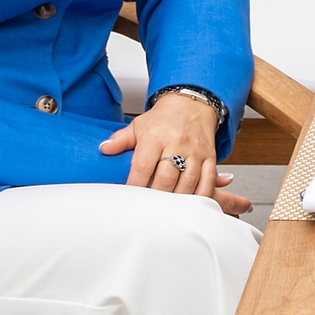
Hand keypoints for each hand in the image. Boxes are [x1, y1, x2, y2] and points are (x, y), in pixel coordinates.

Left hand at [100, 93, 226, 203]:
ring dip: (177, 199)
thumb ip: (120, 140)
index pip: (143, 166)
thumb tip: (104, 149)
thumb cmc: (163, 119)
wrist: (191, 105)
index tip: (130, 198)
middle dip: (156, 196)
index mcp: (156, 136)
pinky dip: (202, 194)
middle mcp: (177, 143)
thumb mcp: (138, 125)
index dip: (135, 185)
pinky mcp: (210, 157)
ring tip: (167, 210)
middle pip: (166, 177)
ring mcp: (195, 151)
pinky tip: (193, 204)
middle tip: (148, 208)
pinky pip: (208, 180)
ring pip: (188, 182)